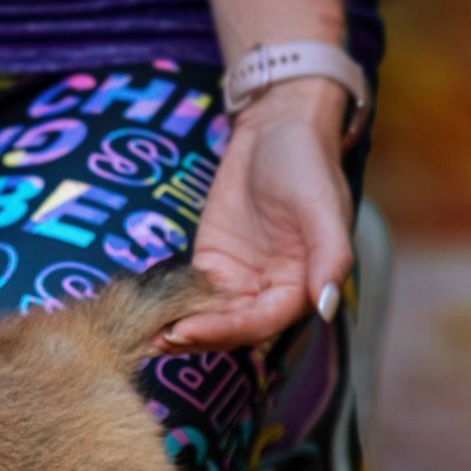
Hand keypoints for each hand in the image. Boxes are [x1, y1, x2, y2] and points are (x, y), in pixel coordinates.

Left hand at [163, 78, 354, 351]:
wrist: (277, 130)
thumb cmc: (308, 165)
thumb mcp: (323, 207)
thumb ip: (330, 257)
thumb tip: (327, 306)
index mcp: (303, 286)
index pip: (261, 322)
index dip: (225, 330)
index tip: (186, 331)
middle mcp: (270, 291)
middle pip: (230, 328)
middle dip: (194, 336)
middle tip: (152, 340)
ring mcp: (238, 280)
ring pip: (207, 317)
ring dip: (177, 329)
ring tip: (141, 336)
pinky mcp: (211, 264)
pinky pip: (190, 294)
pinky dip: (169, 307)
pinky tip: (143, 314)